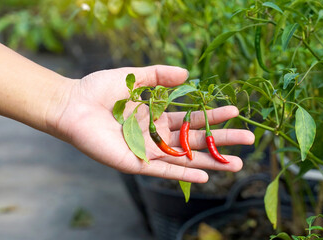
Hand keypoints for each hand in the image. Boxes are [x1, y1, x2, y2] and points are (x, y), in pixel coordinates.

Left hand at [53, 65, 254, 182]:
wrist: (73, 105)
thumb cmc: (100, 90)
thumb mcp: (136, 77)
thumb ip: (160, 75)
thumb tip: (187, 74)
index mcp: (158, 117)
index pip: (192, 119)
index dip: (214, 116)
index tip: (235, 111)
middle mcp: (157, 136)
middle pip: (196, 140)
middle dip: (222, 140)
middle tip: (249, 140)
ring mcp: (148, 151)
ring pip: (185, 157)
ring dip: (211, 161)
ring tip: (236, 164)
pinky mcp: (136, 162)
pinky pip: (164, 169)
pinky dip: (185, 171)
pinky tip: (206, 174)